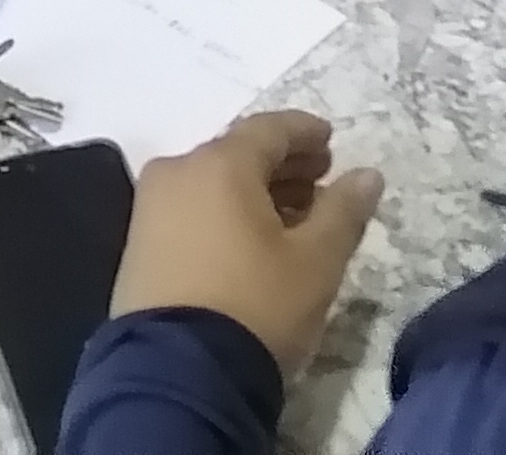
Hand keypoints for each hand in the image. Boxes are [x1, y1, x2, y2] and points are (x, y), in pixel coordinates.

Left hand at [111, 113, 382, 381]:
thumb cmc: (257, 306)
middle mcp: (176, 173)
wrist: (179, 376)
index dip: (304, 132)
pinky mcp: (139, 248)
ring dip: (255, 192)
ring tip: (295, 217)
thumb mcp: (316, 263)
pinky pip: (191, 211)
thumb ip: (344, 211)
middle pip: (237, 154)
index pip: (268, 129)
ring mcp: (150, 210)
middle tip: (321, 180)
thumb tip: (366, 174)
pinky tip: (252, 242)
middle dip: (283, 164)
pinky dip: (225, 215)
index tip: (331, 140)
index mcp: (218, 164)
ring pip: (212, 184)